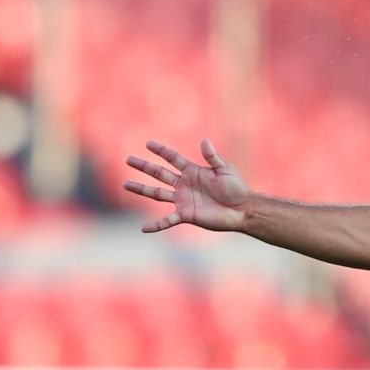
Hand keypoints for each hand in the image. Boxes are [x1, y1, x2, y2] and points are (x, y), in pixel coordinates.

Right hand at [125, 139, 250, 232]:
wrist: (242, 209)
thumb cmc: (237, 188)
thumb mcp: (225, 170)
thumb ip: (213, 157)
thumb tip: (204, 140)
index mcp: (192, 171)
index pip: (173, 158)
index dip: (161, 151)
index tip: (148, 144)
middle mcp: (184, 184)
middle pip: (159, 174)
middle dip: (144, 166)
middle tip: (128, 159)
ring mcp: (183, 200)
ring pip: (157, 194)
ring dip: (142, 189)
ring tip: (126, 184)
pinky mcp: (186, 215)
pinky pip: (168, 220)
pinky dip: (157, 225)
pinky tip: (144, 229)